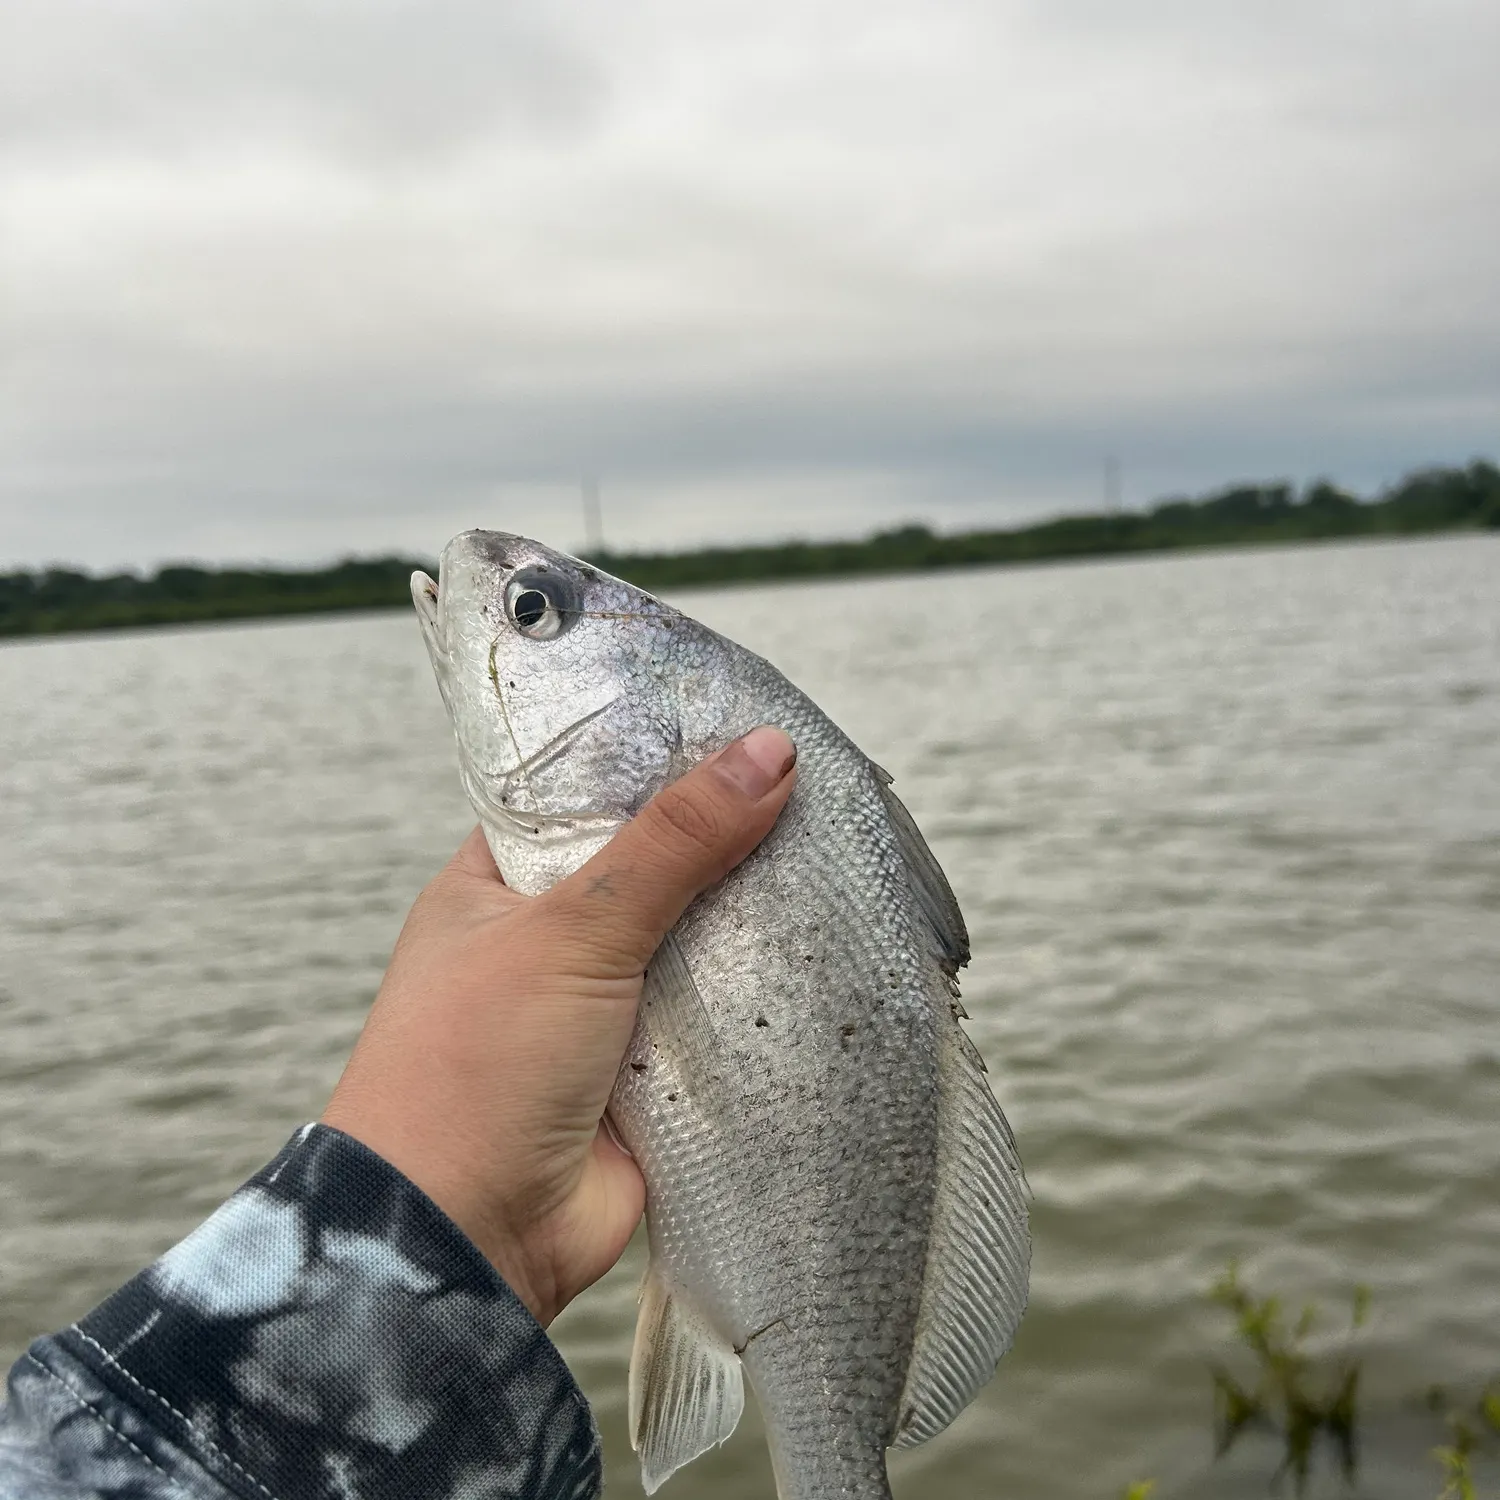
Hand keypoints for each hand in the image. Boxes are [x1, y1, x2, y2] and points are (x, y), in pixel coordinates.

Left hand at [322, 725, 796, 1325]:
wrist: (467, 1240)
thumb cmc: (476, 1064)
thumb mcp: (572, 930)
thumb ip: (673, 843)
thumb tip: (768, 753)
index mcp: (500, 884)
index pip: (585, 795)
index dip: (659, 759)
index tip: (744, 724)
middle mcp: (551, 939)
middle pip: (656, 867)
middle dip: (725, 842)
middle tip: (816, 786)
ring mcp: (604, 1008)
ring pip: (696, 942)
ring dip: (752, 921)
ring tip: (840, 855)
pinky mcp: (653, 1073)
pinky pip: (721, 1017)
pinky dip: (762, 996)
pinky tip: (829, 949)